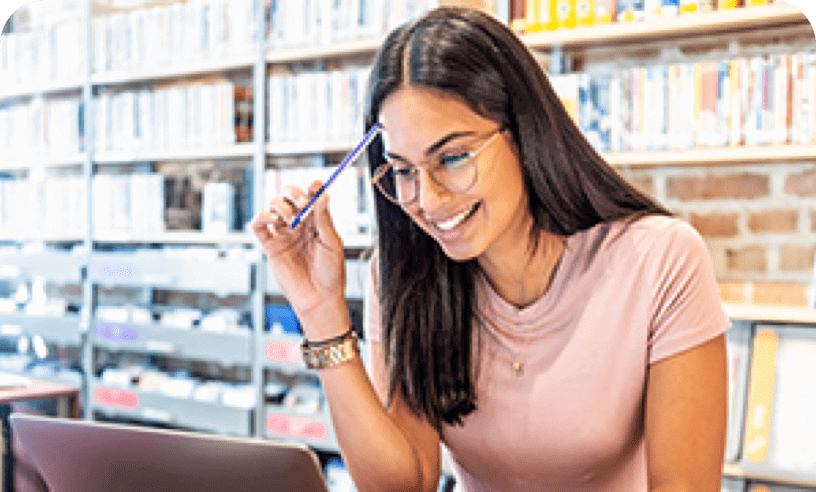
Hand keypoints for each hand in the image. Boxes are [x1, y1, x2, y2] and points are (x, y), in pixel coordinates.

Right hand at [251, 181, 346, 331]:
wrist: (319, 299)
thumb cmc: (331, 274)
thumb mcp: (332, 244)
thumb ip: (324, 219)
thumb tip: (323, 194)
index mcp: (317, 222)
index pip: (311, 196)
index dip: (311, 188)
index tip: (314, 186)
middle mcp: (300, 225)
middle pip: (289, 197)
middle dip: (293, 193)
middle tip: (301, 203)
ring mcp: (284, 235)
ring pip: (273, 207)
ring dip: (280, 206)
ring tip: (292, 220)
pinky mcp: (271, 247)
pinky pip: (259, 226)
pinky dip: (261, 217)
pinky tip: (272, 220)